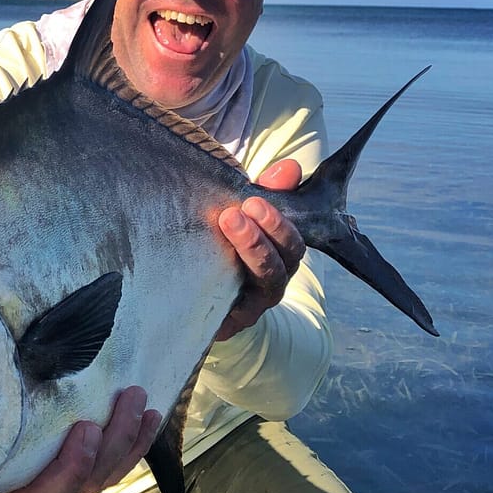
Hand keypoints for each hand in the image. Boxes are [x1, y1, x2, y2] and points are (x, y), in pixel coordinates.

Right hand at [0, 386, 162, 492]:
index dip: (70, 470)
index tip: (85, 428)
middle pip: (86, 485)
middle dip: (112, 443)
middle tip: (125, 400)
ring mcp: (68, 476)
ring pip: (106, 473)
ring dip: (129, 437)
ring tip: (138, 397)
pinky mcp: (87, 459)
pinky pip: (118, 460)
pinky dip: (137, 438)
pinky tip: (151, 414)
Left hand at [214, 158, 305, 340]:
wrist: (200, 301)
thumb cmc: (227, 249)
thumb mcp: (244, 217)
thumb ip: (267, 192)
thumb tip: (290, 167)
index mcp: (281, 258)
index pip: (292, 243)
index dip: (278, 223)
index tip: (253, 201)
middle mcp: (273, 284)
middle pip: (280, 266)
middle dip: (260, 239)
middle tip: (231, 215)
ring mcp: (252, 307)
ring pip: (262, 285)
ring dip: (247, 254)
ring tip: (224, 227)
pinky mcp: (229, 324)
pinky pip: (229, 312)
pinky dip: (218, 293)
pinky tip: (201, 272)